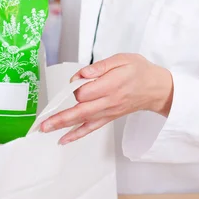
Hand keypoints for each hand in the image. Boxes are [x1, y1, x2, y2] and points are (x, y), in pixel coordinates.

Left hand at [40, 53, 173, 144]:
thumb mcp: (123, 59)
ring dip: (63, 126)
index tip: (77, 79)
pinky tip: (63, 139)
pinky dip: (76, 134)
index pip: (86, 91)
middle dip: (60, 117)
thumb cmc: (139, 70)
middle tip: (42, 122)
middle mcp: (109, 101)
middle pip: (80, 110)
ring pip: (82, 121)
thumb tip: (83, 74)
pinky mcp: (108, 117)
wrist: (155, 88)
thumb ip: (101, 66)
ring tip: (45, 129)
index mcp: (112, 84)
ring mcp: (108, 112)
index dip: (76, 85)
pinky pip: (91, 128)